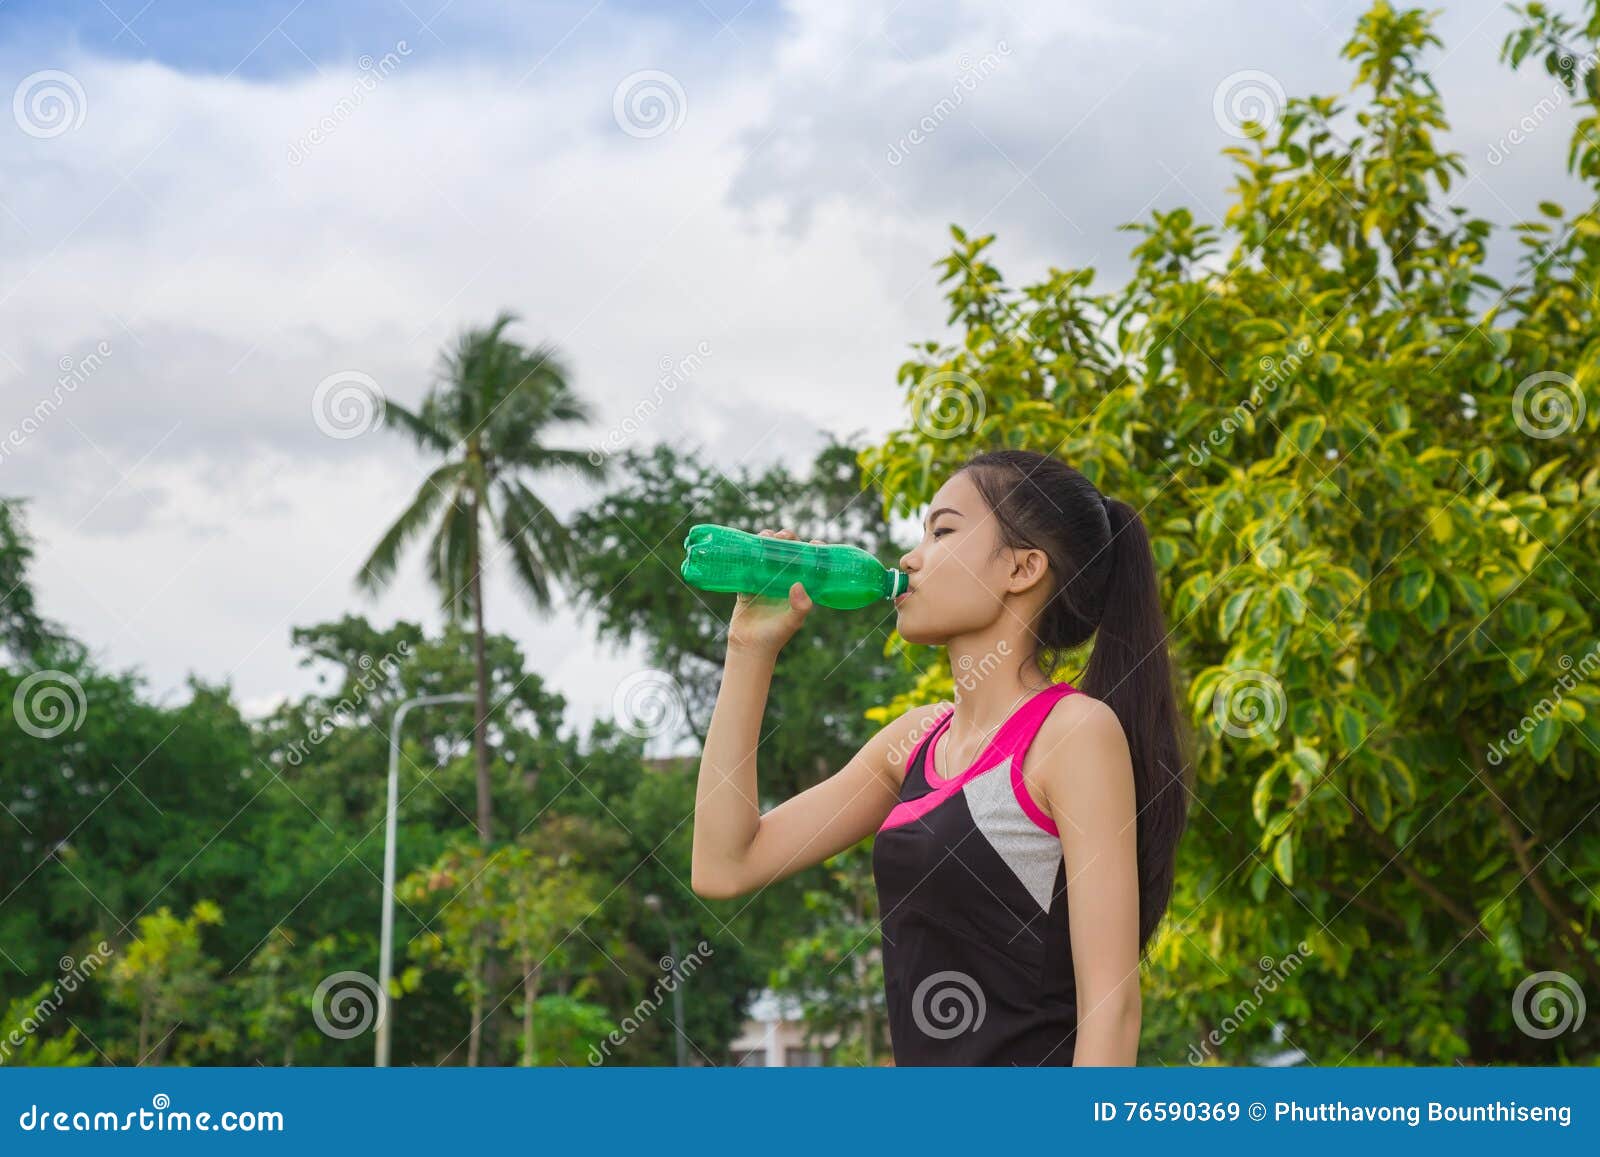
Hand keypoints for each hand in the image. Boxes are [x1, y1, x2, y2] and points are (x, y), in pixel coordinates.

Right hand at [725, 528, 823, 657]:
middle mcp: (783, 582)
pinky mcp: (748, 584)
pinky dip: (749, 552)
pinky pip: (748, 564)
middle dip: (788, 540)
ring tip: (767, 536)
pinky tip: (750, 544)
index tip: (815, 542)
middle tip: (785, 536)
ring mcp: (764, 581)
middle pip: (787, 553)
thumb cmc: (775, 636)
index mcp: (798, 588)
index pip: (809, 565)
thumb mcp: (793, 622)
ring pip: (767, 554)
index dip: (814, 551)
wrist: (749, 647)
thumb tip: (799, 584)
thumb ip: (800, 606)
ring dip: (768, 541)